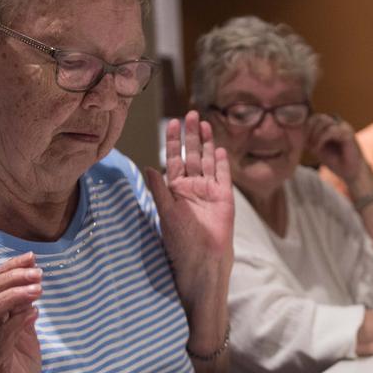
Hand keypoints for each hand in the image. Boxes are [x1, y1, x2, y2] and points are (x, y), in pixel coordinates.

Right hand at [0, 252, 41, 372]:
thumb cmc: (15, 363)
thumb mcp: (23, 331)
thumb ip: (23, 309)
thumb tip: (33, 283)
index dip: (8, 268)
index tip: (31, 257)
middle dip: (12, 278)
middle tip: (37, 272)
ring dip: (14, 296)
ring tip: (37, 289)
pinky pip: (1, 339)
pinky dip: (17, 323)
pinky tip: (34, 313)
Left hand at [145, 112, 234, 305]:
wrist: (204, 258)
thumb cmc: (181, 241)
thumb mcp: (165, 213)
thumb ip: (159, 189)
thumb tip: (148, 166)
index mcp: (175, 189)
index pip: (173, 159)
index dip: (173, 141)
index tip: (172, 122)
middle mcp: (192, 187)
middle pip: (191, 155)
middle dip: (190, 135)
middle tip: (190, 113)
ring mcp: (209, 191)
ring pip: (207, 161)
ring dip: (206, 142)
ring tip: (204, 123)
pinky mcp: (224, 197)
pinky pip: (222, 175)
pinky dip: (221, 161)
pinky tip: (218, 148)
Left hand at [304, 113, 368, 187]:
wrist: (352, 173)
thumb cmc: (336, 162)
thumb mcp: (318, 149)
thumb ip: (310, 139)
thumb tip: (297, 133)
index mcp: (332, 126)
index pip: (315, 117)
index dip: (306, 127)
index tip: (303, 142)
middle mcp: (339, 124)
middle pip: (319, 116)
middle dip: (309, 130)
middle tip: (307, 145)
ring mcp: (344, 127)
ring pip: (324, 121)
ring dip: (314, 135)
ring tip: (313, 148)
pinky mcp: (348, 134)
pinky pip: (330, 131)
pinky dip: (320, 140)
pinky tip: (317, 149)